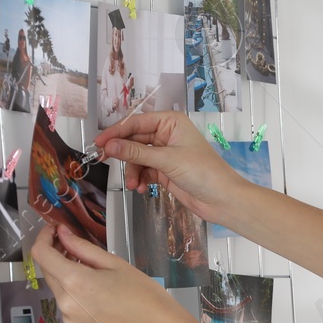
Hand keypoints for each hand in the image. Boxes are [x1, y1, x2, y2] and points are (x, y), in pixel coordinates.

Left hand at [30, 224, 199, 322]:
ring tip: (90, 270)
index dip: (43, 238)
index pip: (41, 255)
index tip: (53, 230)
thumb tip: (62, 234)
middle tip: (72, 245)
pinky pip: (67, 306)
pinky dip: (74, 294)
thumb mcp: (114, 263)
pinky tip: (95, 292)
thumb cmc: (143, 294)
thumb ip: (82, 247)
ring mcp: (69, 320)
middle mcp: (66, 304)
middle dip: (55, 255)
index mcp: (75, 282)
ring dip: (66, 276)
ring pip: (58, 289)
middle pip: (48, 272)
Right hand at [93, 110, 243, 228]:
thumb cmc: (205, 172)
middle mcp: (168, 135)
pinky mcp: (165, 170)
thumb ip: (136, 153)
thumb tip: (110, 146)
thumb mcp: (167, 160)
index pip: (136, 123)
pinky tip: (141, 188)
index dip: (116, 132)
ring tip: (134, 184)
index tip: (100, 142)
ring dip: (132, 171)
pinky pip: (144, 171)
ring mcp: (166, 153)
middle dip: (122, 154)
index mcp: (171, 122)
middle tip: (104, 161)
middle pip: (134, 140)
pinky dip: (140, 179)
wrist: (222, 199)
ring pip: (137, 158)